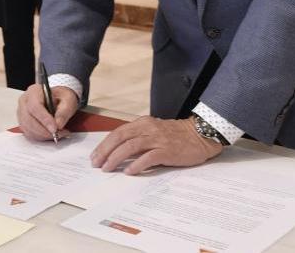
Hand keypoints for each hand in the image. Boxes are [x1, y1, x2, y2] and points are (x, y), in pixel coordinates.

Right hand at [16, 84, 77, 140]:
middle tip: (59, 133)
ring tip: (58, 133)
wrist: (58, 100)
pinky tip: (51, 134)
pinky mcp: (23, 123)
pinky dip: (41, 137)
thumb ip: (64, 111)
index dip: (44, 119)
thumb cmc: (61, 97)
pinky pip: (29, 134)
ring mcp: (22, 113)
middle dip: (45, 130)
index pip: (35, 106)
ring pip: (28, 128)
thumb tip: (58, 124)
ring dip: (44, 135)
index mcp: (34, 91)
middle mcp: (25, 101)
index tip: (55, 128)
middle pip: (29, 119)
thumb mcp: (68, 100)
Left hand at [90, 116, 225, 174]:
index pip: (118, 132)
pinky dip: (137, 165)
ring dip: (116, 158)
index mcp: (143, 123)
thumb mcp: (154, 131)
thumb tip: (118, 153)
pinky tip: (129, 172)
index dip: (104, 145)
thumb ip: (138, 138)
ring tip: (108, 169)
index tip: (95, 156)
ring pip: (131, 147)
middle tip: (96, 164)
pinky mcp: (167, 150)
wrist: (200, 135)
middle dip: (105, 152)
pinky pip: (148, 157)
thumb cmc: (176, 135)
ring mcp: (157, 139)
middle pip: (120, 138)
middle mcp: (148, 129)